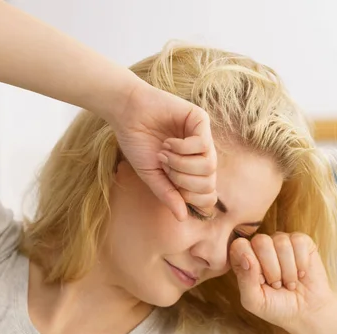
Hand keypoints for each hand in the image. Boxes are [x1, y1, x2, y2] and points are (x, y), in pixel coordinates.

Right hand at [108, 81, 217, 220]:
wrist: (126, 113)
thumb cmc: (137, 143)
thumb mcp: (151, 175)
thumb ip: (167, 194)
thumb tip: (183, 218)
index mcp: (192, 171)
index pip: (208, 196)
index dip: (191, 197)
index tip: (169, 183)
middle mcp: (202, 155)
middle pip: (209, 183)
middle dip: (182, 180)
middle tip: (164, 166)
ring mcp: (203, 137)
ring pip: (208, 165)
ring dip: (181, 164)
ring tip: (164, 153)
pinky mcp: (201, 120)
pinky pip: (202, 145)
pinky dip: (182, 148)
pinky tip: (169, 141)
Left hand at [230, 232, 336, 331]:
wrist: (305, 312)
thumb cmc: (275, 306)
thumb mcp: (254, 301)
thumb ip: (245, 280)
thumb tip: (246, 256)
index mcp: (244, 257)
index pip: (240, 245)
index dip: (251, 265)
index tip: (261, 282)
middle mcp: (260, 246)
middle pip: (261, 241)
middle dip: (272, 269)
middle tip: (277, 284)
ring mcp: (280, 241)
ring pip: (281, 243)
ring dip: (288, 270)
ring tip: (289, 282)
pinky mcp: (300, 241)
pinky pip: (299, 242)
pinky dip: (302, 263)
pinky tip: (301, 273)